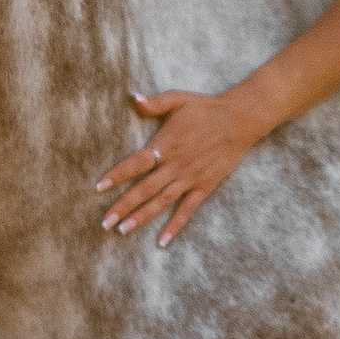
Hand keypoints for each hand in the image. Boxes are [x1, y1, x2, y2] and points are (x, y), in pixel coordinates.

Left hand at [92, 89, 259, 246]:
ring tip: (123, 231)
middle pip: (144, 189)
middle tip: (105, 222)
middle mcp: (175, 165)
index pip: (136, 163)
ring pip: (162, 202)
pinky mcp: (205, 186)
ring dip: (142, 217)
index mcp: (166, 144)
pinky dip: (175, 225)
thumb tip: (132, 98)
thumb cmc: (206, 108)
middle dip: (123, 206)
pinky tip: (162, 240)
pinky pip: (187, 209)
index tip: (99, 187)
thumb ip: (153, 103)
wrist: (240, 119)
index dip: (117, 175)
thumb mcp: (178, 99)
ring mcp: (190, 178)